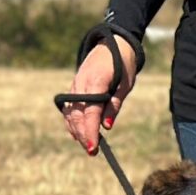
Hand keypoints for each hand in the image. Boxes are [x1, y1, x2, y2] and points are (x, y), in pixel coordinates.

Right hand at [59, 35, 136, 152]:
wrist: (112, 43)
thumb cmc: (124, 64)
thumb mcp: (125, 84)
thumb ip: (114, 105)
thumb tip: (107, 127)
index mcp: (95, 82)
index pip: (89, 112)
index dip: (90, 131)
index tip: (93, 148)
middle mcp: (80, 84)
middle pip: (77, 115)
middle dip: (83, 135)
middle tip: (92, 152)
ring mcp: (75, 85)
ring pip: (71, 113)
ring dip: (77, 130)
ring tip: (87, 145)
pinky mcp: (74, 86)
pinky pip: (70, 107)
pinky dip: (73, 121)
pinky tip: (78, 132)